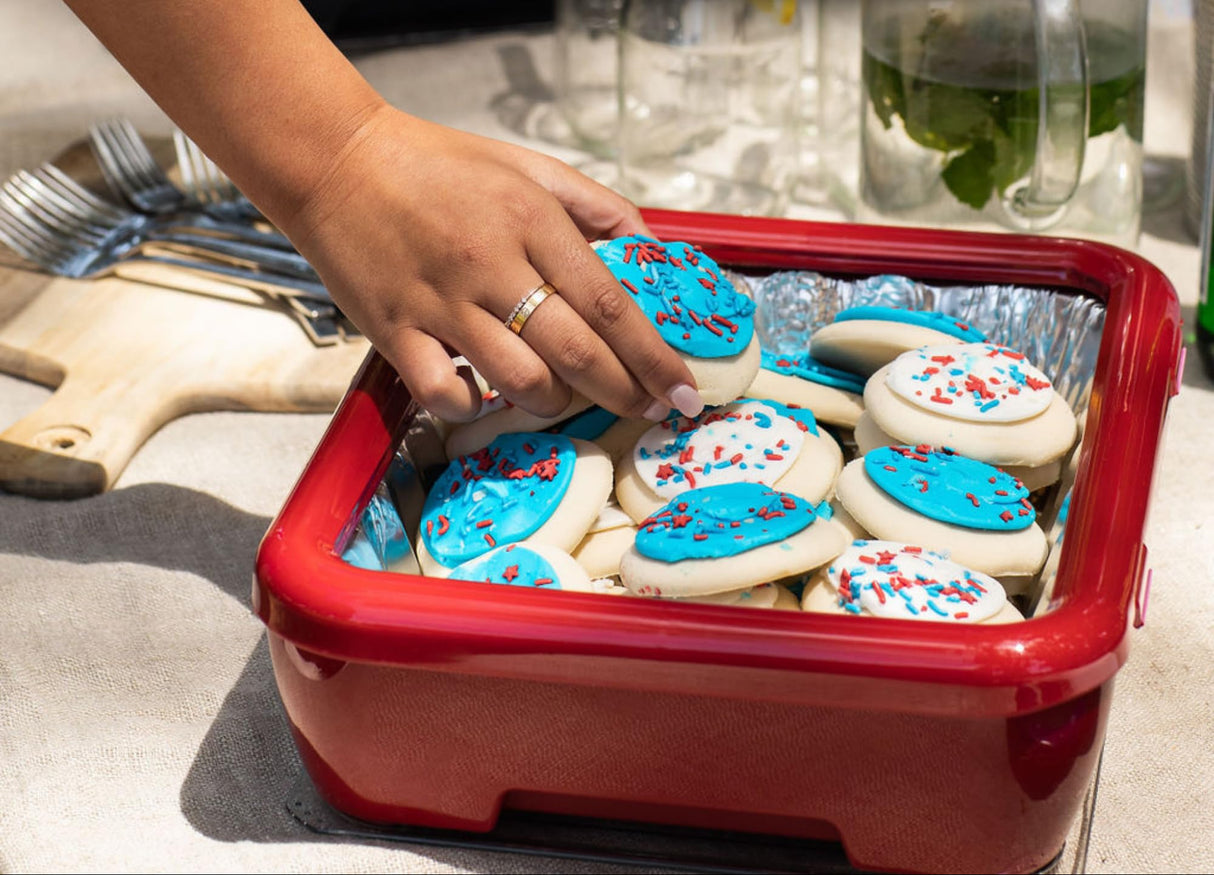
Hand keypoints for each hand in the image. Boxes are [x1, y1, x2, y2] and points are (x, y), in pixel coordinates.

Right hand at [281, 105, 704, 423]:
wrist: (337, 161)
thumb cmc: (439, 165)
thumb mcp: (529, 167)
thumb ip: (596, 207)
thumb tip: (651, 249)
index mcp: (531, 221)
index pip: (610, 305)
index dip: (654, 357)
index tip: (684, 391)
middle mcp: (491, 264)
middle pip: (577, 352)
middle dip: (626, 392)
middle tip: (651, 410)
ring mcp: (441, 303)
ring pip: (519, 381)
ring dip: (555, 402)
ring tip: (562, 396)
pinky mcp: (394, 331)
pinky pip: (445, 394)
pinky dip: (474, 407)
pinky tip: (485, 395)